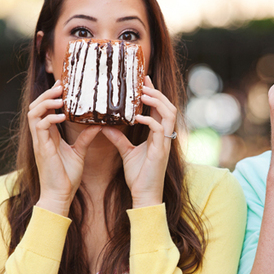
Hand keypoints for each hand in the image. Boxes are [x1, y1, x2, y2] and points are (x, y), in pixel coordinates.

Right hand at [28, 80, 101, 215]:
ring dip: (46, 103)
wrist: (61, 195)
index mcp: (49, 135)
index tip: (63, 87)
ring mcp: (39, 142)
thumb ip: (86, 137)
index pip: (44, 110)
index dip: (51, 97)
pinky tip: (62, 116)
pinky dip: (50, 118)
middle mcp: (41, 136)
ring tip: (60, 98)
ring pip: (33, 114)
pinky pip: (40, 127)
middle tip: (60, 86)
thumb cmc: (67, 176)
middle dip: (46, 95)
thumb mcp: (79, 152)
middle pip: (35, 107)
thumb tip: (98, 124)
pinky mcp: (42, 148)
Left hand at [102, 76, 176, 207]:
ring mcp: (164, 143)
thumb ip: (118, 139)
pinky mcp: (161, 151)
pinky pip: (158, 130)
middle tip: (143, 83)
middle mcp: (164, 136)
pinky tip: (138, 117)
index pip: (159, 108)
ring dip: (157, 102)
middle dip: (157, 92)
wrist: (144, 195)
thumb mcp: (127, 153)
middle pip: (168, 106)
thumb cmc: (139, 176)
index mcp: (158, 135)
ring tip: (143, 94)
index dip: (154, 92)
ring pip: (169, 114)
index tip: (144, 79)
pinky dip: (149, 121)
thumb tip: (104, 127)